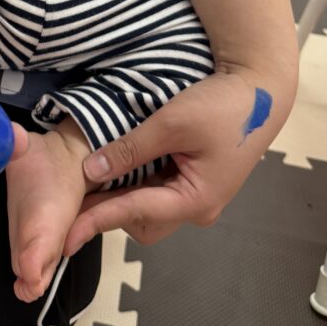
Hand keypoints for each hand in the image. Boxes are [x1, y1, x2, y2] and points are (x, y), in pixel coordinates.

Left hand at [63, 64, 293, 252]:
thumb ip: (131, 149)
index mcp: (196, 200)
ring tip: (92, 180)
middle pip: (143, 222)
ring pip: (150, 209)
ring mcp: (199, 196)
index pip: (135, 213)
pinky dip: (136, 184)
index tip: (66, 235)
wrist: (260, 90)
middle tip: (77, 193)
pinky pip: (159, 192)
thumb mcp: (171, 123)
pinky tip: (117, 168)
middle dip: (110, 211)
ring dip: (122, 196)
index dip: (97, 220)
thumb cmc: (221, 106)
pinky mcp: (196, 180)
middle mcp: (198, 208)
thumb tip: (91, 171)